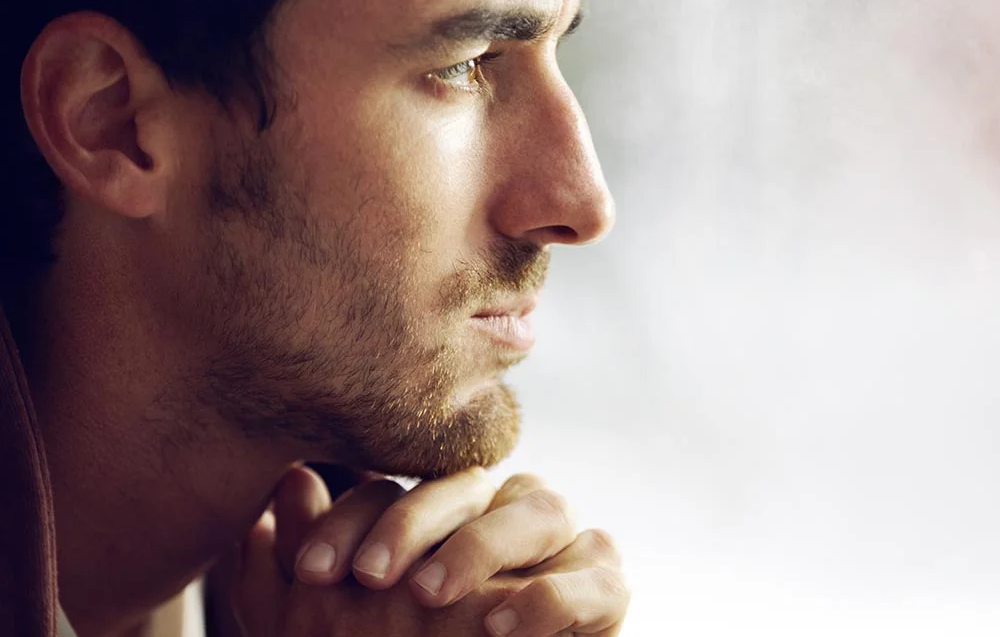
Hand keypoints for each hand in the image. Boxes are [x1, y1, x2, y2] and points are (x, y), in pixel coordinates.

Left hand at [232, 466, 628, 636]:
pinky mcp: (606, 593)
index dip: (354, 520)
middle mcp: (506, 518)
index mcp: (444, 519)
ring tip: (432, 596)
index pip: (403, 487)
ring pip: (542, 505)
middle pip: (472, 482)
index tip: (313, 572)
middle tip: (371, 579)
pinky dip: (552, 595)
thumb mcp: (331, 635)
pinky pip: (598, 574)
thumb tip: (289, 482)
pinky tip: (501, 624)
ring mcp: (563, 550)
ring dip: (483, 545)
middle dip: (415, 522)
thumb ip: (298, 572)